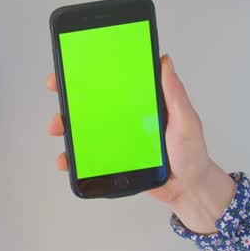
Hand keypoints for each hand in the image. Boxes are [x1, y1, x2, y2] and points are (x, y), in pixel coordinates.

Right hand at [47, 55, 236, 233]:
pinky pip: (88, 158)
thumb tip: (165, 61)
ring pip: (85, 130)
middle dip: (70, 97)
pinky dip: (74, 158)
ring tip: (59, 129)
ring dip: (67, 128)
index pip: (115, 83)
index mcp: (142, 103)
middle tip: (59, 94)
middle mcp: (127, 119)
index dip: (95, 73)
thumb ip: (174, 93)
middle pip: (93, 104)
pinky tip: (67, 159)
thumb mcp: (186, 119)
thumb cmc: (191, 153)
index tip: (76, 64)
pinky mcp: (113, 160)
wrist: (188, 188)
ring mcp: (118, 140)